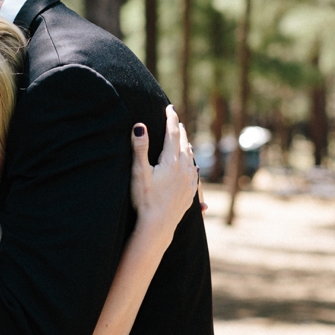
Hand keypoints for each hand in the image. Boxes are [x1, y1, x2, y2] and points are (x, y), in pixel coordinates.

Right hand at [130, 105, 197, 226]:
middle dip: (179, 130)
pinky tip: (193, 167)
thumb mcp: (139, 172)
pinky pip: (194, 173)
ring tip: (184, 139)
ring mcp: (189, 181)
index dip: (171, 119)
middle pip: (184, 143)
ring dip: (186, 145)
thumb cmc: (145, 200)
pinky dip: (192, 163)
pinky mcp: (190, 193)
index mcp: (171, 161)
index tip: (169, 107)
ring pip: (191, 157)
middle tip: (175, 119)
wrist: (157, 226)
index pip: (172, 133)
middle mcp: (184, 168)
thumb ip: (140, 148)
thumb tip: (139, 126)